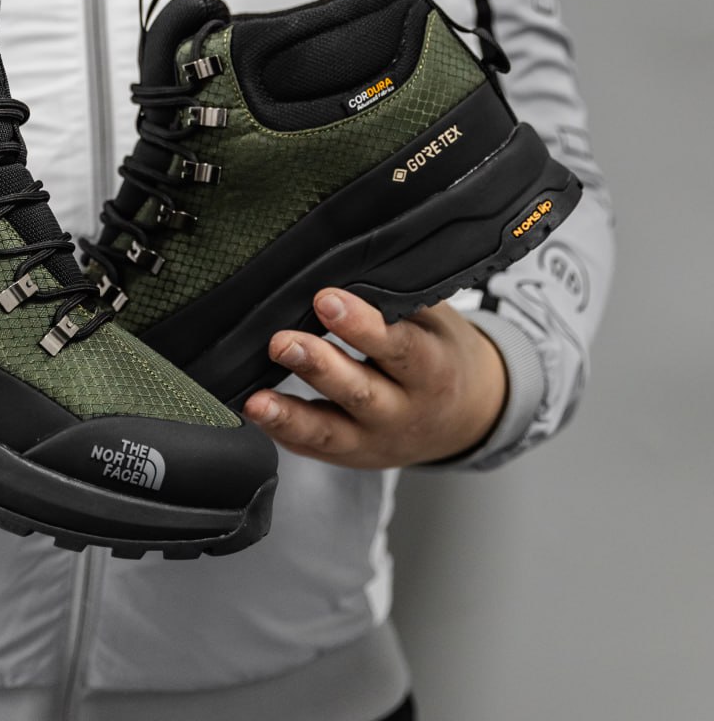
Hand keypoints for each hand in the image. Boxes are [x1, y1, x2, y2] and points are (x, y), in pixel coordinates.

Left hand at [243, 289, 507, 468]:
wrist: (465, 417)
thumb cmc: (438, 355)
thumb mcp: (434, 323)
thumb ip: (397, 302)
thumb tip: (348, 266)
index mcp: (432, 370)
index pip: (398, 348)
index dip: (362, 326)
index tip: (325, 300)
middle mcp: (403, 411)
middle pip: (359, 392)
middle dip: (318, 366)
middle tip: (281, 342)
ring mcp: (374, 439)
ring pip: (330, 430)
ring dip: (289, 415)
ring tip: (257, 401)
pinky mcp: (348, 454)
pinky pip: (312, 447)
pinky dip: (282, 431)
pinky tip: (256, 413)